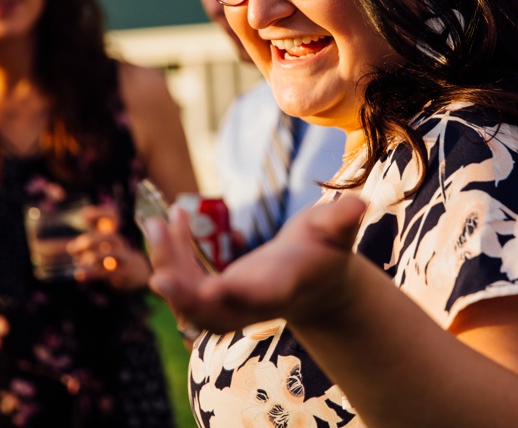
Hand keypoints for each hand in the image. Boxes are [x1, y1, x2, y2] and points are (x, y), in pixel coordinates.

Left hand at [68, 205, 151, 289]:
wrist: (138, 274)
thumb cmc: (115, 258)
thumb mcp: (105, 246)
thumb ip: (92, 240)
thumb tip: (72, 238)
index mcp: (113, 234)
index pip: (112, 217)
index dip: (100, 214)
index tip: (83, 216)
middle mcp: (120, 244)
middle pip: (110, 236)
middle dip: (91, 240)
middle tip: (73, 248)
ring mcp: (124, 258)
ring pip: (113, 252)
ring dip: (93, 256)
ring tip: (78, 261)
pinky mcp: (123, 273)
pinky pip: (109, 272)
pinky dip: (92, 273)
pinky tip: (79, 274)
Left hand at [146, 194, 365, 333]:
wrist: (316, 283)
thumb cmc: (328, 250)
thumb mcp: (337, 231)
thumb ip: (343, 219)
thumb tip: (362, 203)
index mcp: (283, 287)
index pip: (258, 297)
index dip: (234, 295)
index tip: (210, 287)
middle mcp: (252, 305)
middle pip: (212, 314)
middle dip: (184, 295)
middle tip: (158, 272)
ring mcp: (230, 308)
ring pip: (188, 303)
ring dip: (167, 267)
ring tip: (155, 223)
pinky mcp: (213, 299)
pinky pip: (182, 286)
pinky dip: (169, 257)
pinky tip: (168, 221)